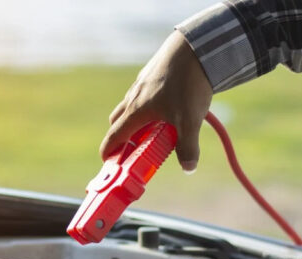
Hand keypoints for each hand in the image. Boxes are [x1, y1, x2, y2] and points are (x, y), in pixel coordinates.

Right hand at [100, 31, 212, 172]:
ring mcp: (142, 83)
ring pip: (131, 105)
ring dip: (136, 120)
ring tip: (155, 129)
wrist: (194, 46)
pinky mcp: (152, 73)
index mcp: (136, 111)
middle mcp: (134, 97)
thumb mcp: (190, 120)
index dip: (108, 151)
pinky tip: (168, 106)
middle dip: (121, 137)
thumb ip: (187, 146)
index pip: (114, 136)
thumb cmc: (187, 84)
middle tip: (133, 149)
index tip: (107, 162)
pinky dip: (148, 105)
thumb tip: (189, 168)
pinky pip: (143, 93)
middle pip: (118, 121)